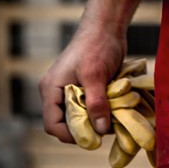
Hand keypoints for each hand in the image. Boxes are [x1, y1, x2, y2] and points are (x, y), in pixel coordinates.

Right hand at [39, 24, 125, 142]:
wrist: (106, 29)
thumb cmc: (96, 48)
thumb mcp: (95, 76)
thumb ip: (96, 103)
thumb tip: (100, 130)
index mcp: (51, 90)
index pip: (52, 125)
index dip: (70, 135)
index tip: (93, 138)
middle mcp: (58, 93)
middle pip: (67, 123)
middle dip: (87, 129)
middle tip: (107, 128)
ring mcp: (72, 91)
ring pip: (82, 117)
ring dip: (98, 120)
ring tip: (114, 117)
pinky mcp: (87, 89)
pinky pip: (92, 108)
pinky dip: (104, 111)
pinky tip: (117, 109)